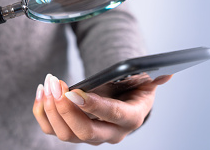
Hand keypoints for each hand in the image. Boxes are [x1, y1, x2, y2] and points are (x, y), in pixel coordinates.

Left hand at [33, 73, 171, 144]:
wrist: (125, 103)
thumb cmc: (134, 90)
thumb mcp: (146, 82)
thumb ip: (155, 78)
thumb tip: (167, 74)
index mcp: (131, 119)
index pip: (112, 115)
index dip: (93, 105)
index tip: (74, 92)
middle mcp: (110, 133)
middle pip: (84, 131)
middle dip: (66, 109)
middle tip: (56, 86)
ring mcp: (90, 136)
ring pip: (65, 133)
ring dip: (51, 109)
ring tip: (48, 84)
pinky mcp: (72, 133)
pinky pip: (52, 129)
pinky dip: (42, 112)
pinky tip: (42, 93)